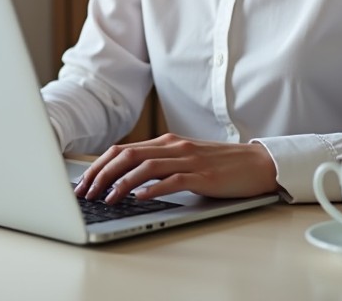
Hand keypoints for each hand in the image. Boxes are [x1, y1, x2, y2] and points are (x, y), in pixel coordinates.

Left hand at [72, 133, 278, 203]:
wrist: (258, 163)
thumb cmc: (220, 165)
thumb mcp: (185, 159)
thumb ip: (160, 164)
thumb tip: (126, 180)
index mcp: (166, 142)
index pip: (122, 150)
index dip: (99, 165)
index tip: (83, 183)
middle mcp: (173, 146)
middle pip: (127, 155)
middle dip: (101, 174)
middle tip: (86, 193)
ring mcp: (188, 160)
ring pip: (145, 166)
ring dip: (121, 183)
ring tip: (107, 199)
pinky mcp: (203, 176)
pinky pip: (173, 180)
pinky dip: (153, 188)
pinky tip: (139, 198)